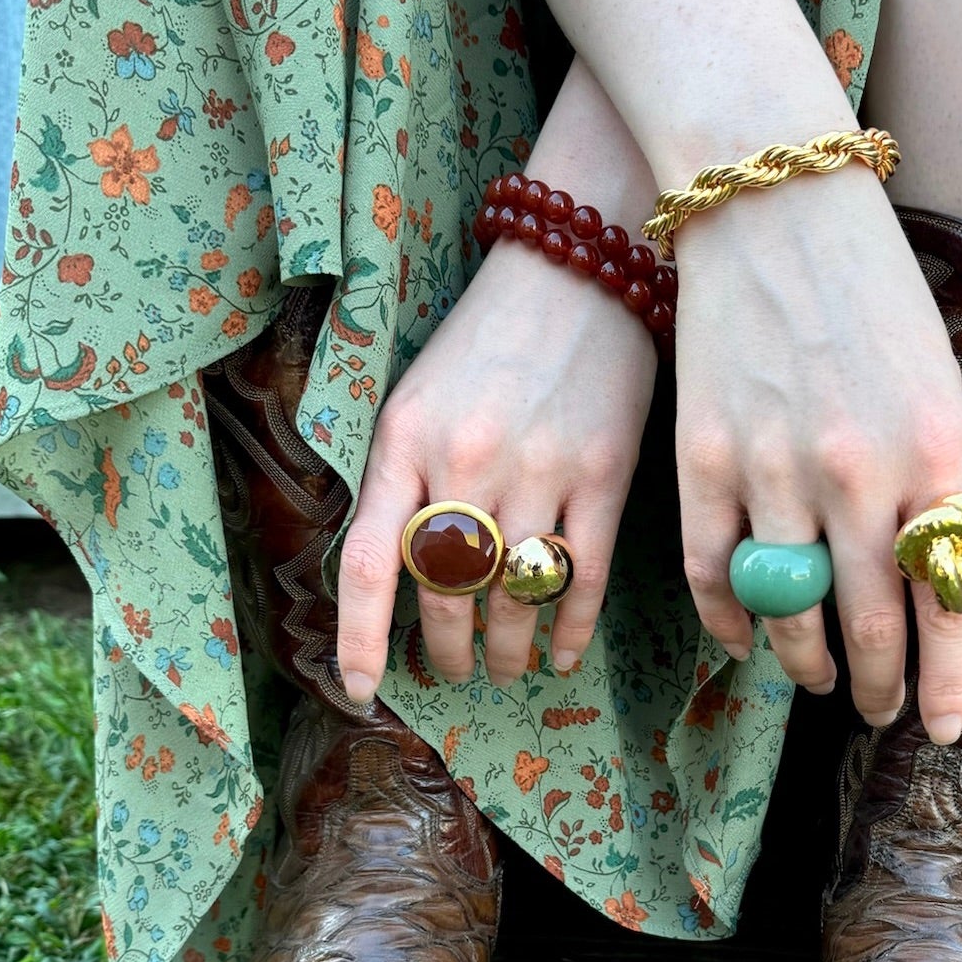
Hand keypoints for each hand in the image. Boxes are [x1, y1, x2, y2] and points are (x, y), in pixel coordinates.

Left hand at [337, 244, 657, 696]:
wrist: (575, 271)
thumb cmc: (487, 340)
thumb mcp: (416, 397)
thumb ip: (401, 479)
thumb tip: (398, 575)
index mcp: (405, 442)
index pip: (372, 564)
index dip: (360, 639)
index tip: (358, 690)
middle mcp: (467, 462)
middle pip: (448, 594)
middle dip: (445, 651)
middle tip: (451, 670)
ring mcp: (539, 472)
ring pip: (515, 597)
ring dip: (506, 649)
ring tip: (504, 665)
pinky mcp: (604, 475)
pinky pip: (583, 578)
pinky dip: (570, 630)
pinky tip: (562, 654)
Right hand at [673, 168, 961, 742]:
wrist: (774, 204)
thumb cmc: (872, 289)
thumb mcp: (936, 385)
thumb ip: (937, 485)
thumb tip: (930, 583)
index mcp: (936, 455)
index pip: (950, 604)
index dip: (948, 682)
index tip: (942, 726)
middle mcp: (860, 476)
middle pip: (870, 627)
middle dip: (879, 688)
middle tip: (880, 712)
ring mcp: (775, 471)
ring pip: (790, 616)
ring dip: (807, 665)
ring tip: (816, 680)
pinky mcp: (703, 460)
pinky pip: (714, 576)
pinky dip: (730, 624)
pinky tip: (745, 641)